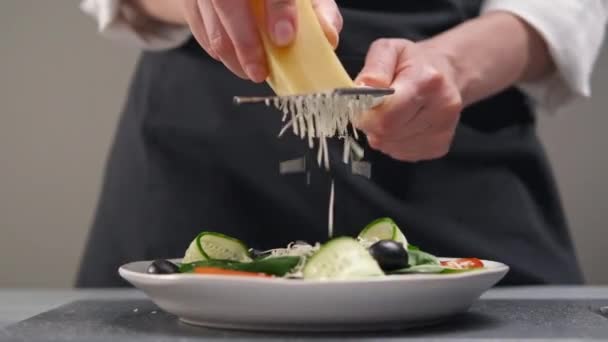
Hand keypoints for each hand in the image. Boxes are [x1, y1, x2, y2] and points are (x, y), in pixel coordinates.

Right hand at [180, 0, 342, 82]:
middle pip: (228, 2)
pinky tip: (232, 57)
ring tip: (250, 71)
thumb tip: (329, 37)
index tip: (284, 37)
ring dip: (230, 52)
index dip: (278, 9)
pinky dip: (215, 46)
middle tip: (259, 72)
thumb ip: (320, 11)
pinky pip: (197, 25)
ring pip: (210, 18)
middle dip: (245, 43)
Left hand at [355, 39, 462, 161]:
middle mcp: (442, 108)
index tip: (362, 104)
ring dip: (381, 134)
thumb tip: (362, 89)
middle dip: (372, 123)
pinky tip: (401, 124)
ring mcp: (442, 131)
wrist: (446, 73)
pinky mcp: (440, 146)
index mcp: (427, 81)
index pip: (386, 115)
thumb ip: (374, 68)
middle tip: (375, 108)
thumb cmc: (413, 62)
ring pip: (391, 146)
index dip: (366, 114)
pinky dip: (393, 142)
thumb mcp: (389, 50)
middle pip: (387, 133)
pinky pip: (401, 153)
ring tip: (391, 113)